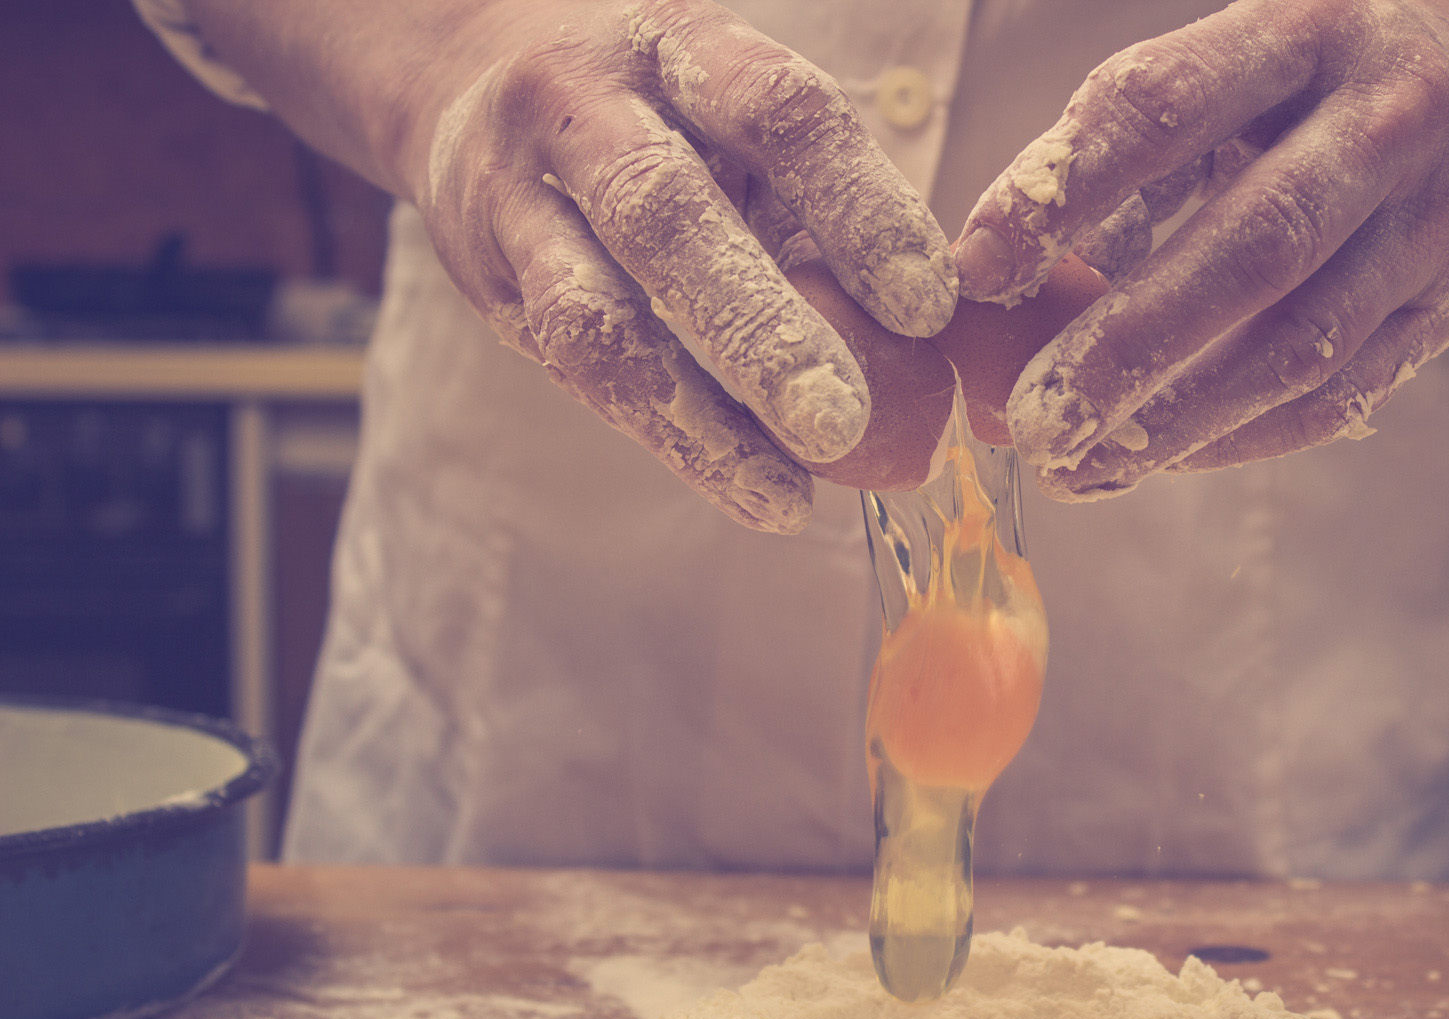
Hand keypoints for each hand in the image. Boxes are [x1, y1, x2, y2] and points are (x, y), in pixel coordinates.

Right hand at [418, 0, 959, 530]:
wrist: (471, 76)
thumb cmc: (665, 118)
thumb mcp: (738, 127)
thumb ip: (818, 215)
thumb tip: (926, 340)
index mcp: (679, 48)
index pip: (773, 113)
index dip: (855, 204)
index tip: (927, 306)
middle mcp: (582, 105)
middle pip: (662, 211)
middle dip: (757, 326)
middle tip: (842, 420)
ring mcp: (514, 192)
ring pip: (591, 312)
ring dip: (696, 414)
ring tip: (789, 489)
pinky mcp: (485, 280)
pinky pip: (573, 368)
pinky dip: (670, 437)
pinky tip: (750, 488)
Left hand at [952, 0, 1448, 500]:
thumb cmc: (1312, 90)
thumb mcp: (1228, 76)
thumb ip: (1116, 161)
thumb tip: (994, 288)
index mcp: (1304, 33)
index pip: (1165, 108)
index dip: (1063, 190)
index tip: (976, 268)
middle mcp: (1385, 124)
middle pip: (1254, 245)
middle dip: (1129, 342)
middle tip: (1031, 417)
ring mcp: (1433, 225)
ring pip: (1303, 343)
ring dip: (1178, 419)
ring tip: (1076, 465)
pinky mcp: (1448, 311)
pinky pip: (1335, 395)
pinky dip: (1235, 439)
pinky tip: (1151, 463)